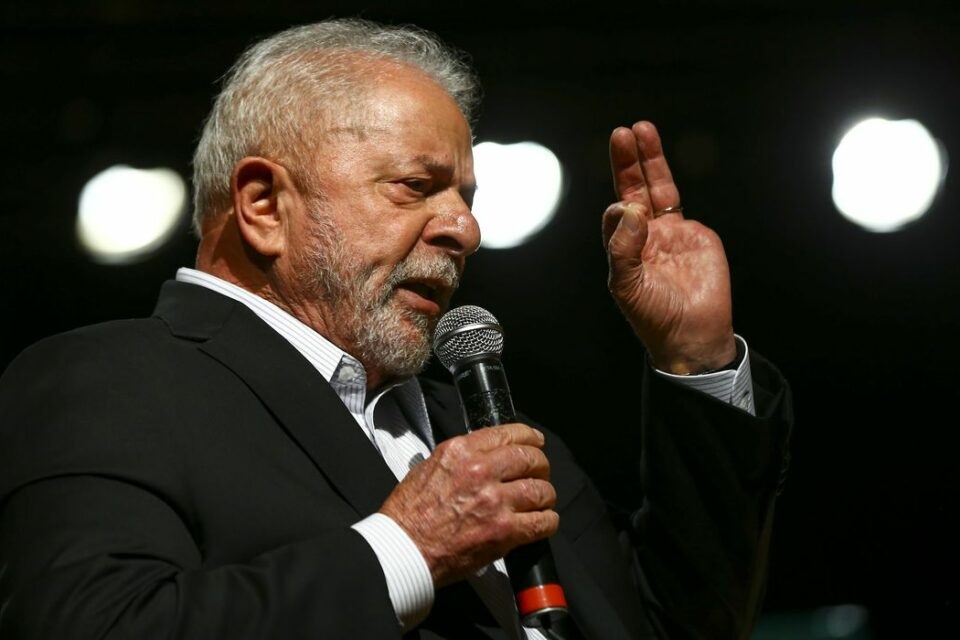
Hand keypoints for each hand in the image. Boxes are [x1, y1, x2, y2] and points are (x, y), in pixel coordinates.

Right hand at [379, 423, 557, 586]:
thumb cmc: (409, 514)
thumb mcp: (428, 467)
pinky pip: (542, 522)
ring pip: (541, 490)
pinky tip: (543, 521)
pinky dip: (548, 521)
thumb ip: (460, 458)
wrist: (403, 549)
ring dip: (545, 495)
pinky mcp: (503, 531)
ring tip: (542, 500)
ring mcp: (495, 502)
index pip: (508, 433)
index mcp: (461, 452)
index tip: (536, 441)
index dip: (529, 437)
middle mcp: (480, 471)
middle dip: (541, 465)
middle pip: (530, 459)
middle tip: (540, 473)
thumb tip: (484, 456)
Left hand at [603, 121, 735, 373]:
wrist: (693, 334)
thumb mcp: (627, 286)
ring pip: (658, 188)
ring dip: (650, 160)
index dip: (621, 205)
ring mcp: (671, 232)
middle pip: (634, 188)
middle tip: (623, 132)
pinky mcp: (696, 236)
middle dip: (628, 161)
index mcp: (624, 247)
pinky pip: (680, 207)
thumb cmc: (653, 316)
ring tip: (642, 130)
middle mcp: (644, 235)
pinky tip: (657, 176)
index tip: (629, 207)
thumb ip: (623, 249)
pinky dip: (668, 186)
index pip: (616, 213)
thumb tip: (629, 209)